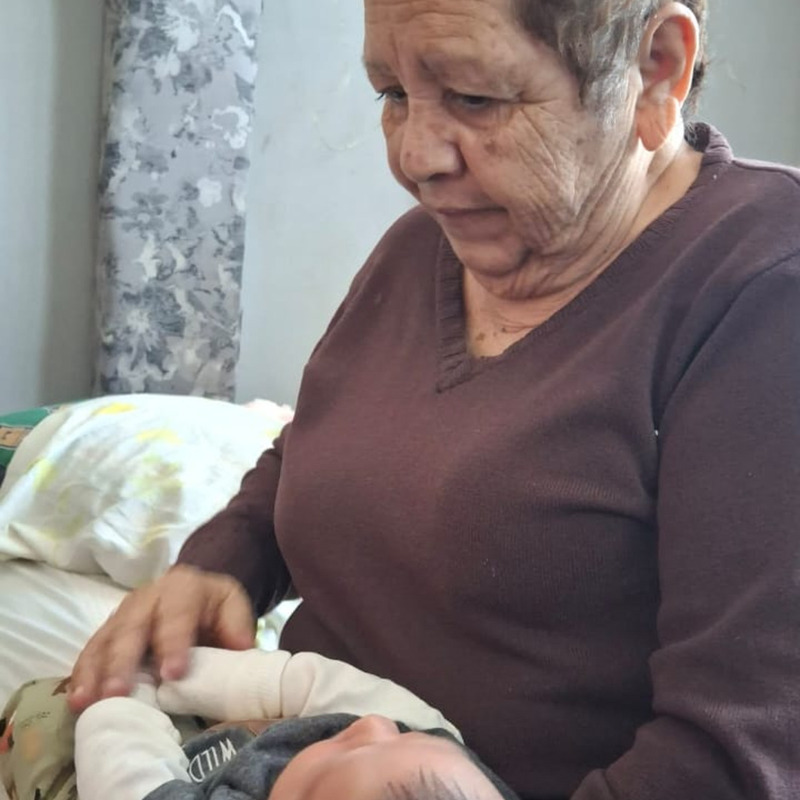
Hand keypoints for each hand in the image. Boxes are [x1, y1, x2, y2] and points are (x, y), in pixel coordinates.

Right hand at [67, 565, 254, 712]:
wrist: (196, 595)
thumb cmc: (215, 609)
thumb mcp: (233, 607)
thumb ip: (237, 625)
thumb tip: (239, 648)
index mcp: (184, 587)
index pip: (178, 613)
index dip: (173, 641)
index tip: (172, 673)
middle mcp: (148, 595)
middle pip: (133, 626)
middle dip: (124, 661)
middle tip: (118, 693)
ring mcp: (124, 612)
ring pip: (106, 639)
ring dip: (95, 672)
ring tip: (88, 701)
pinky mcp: (108, 630)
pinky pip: (92, 651)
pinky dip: (83, 675)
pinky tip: (77, 700)